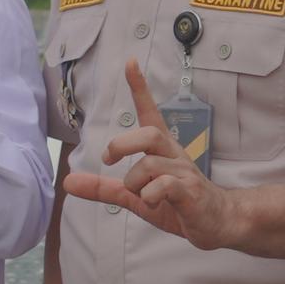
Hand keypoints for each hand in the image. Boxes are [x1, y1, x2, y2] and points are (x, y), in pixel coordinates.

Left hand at [60, 60, 239, 247]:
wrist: (216, 222)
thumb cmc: (176, 203)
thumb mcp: (134, 196)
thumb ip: (103, 188)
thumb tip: (68, 182)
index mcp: (161, 150)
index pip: (150, 113)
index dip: (140, 88)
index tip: (130, 62)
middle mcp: (173, 154)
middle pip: (148, 134)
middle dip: (121, 145)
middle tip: (109, 161)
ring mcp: (184, 172)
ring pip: (150, 163)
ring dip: (134, 181)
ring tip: (140, 195)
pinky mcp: (191, 192)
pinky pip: (165, 185)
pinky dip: (149, 195)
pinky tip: (151, 202)